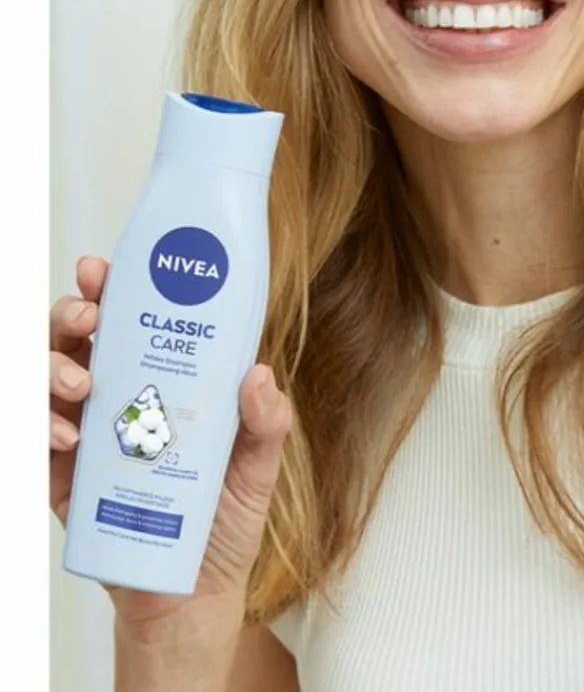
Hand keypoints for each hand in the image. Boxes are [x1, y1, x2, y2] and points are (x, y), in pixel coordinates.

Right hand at [50, 256, 293, 644]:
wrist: (193, 595)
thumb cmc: (225, 521)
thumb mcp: (258, 466)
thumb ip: (267, 422)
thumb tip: (259, 375)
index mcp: (165, 385)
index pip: (134, 324)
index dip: (114, 291)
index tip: (103, 270)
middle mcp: (121, 402)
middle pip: (79, 342)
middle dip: (73, 316)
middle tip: (90, 319)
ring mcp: (88, 440)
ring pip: (48, 384)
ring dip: (54, 369)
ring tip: (82, 384)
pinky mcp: (65, 485)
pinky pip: (35, 446)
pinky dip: (41, 430)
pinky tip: (69, 436)